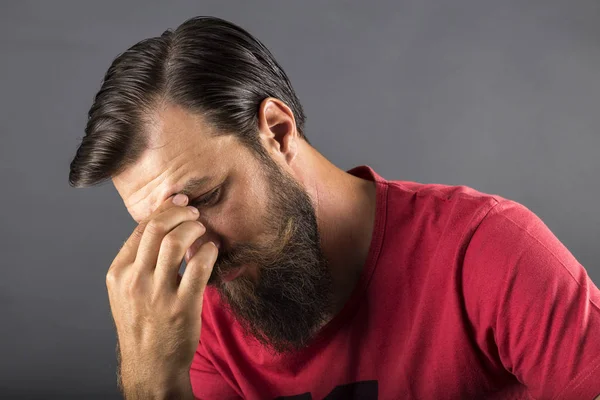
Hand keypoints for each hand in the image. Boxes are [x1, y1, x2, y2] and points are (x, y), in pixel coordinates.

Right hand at [105, 194, 216, 398]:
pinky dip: (208, 251)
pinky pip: (198, 268)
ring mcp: (157, 295)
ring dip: (193, 228)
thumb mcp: (126, 291)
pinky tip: (211, 250)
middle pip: (156, 229)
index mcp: (119, 273)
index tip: (178, 203)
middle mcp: (135, 281)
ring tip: (202, 230)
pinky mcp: (182, 307)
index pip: (140, 229)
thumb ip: (137, 262)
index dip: (163, 210)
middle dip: (179, 213)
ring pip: (175, 243)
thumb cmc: (141, 323)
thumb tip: (160, 227)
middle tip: (193, 213)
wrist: (150, 364)